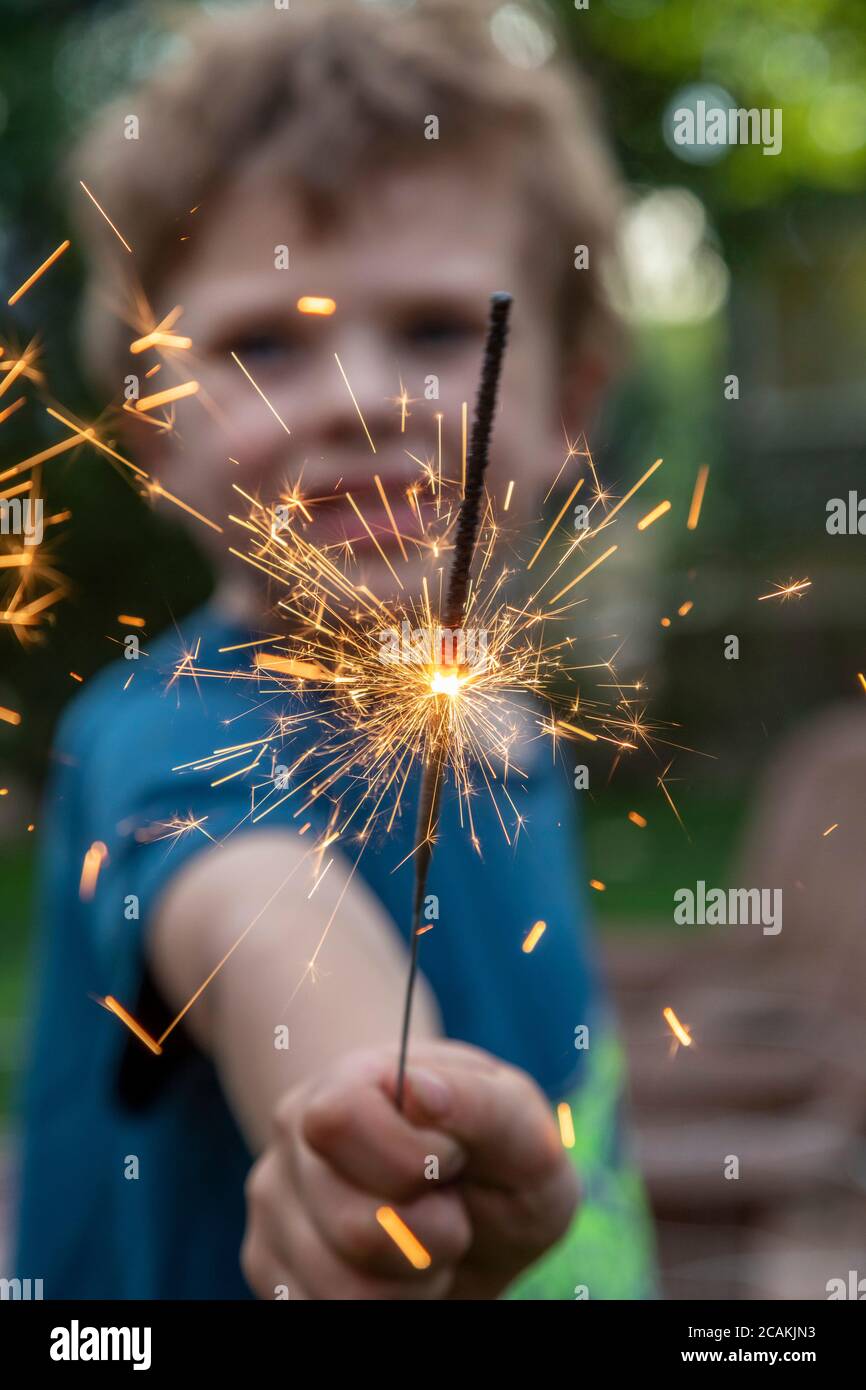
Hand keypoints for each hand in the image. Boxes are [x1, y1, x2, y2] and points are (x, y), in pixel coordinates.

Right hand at [241, 1041, 578, 1299]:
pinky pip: (327, 1315)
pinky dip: (390, 1307)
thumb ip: (482, 1105)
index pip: (339, 1119)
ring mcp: (273, 1212)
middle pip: (353, 1225)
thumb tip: (420, 1091)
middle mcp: (291, 1142)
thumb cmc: (497, 1159)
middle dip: (433, 1235)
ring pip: (343, 1290)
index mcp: (345, 1082)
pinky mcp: (274, 1274)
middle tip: (449, 1208)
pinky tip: (400, 1272)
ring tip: (429, 1243)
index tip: (452, 1156)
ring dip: (415, 1281)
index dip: (412, 1156)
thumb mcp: (520, 1127)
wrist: (471, 1208)